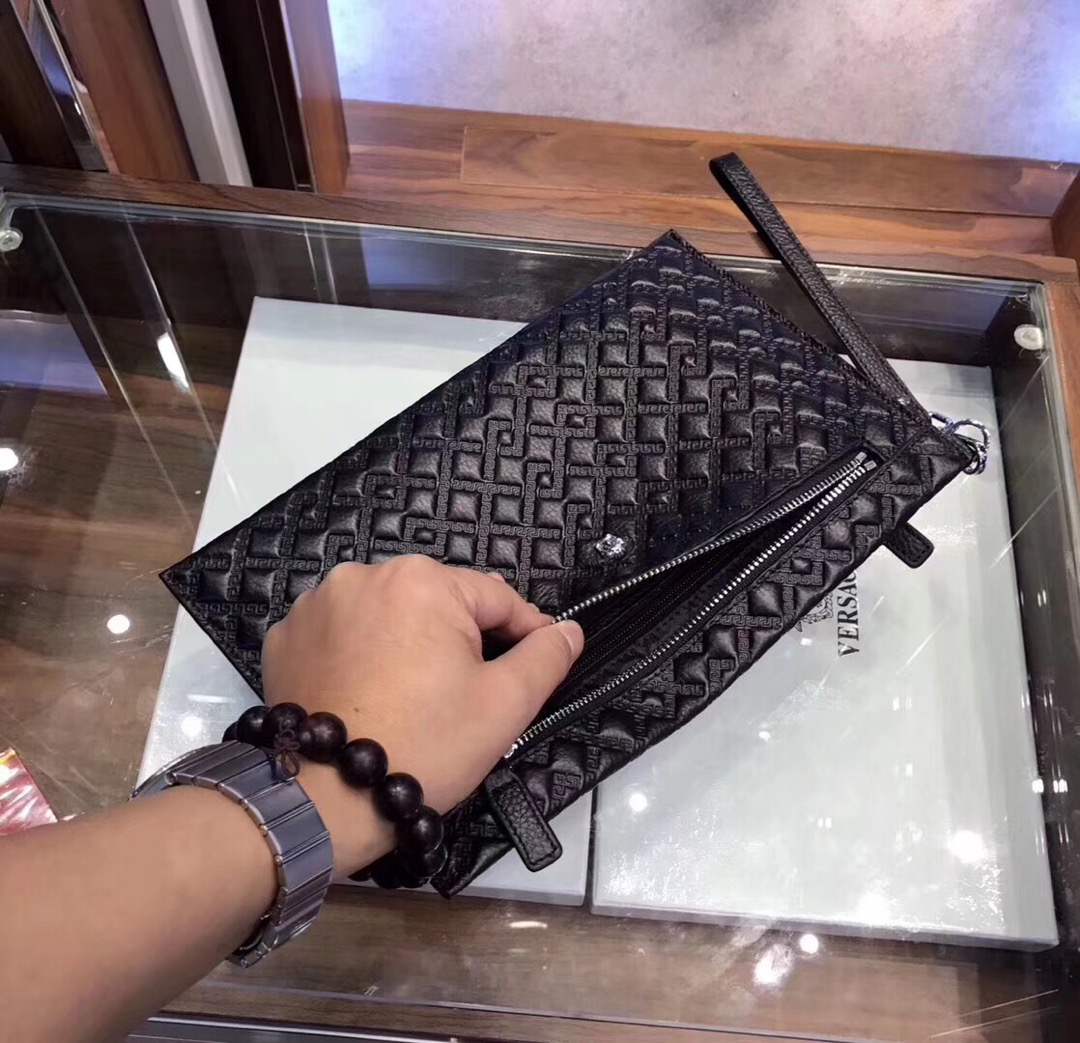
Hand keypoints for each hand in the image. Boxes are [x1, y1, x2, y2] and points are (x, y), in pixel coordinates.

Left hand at [261, 557, 583, 874]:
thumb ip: (545, 657)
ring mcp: (316, 605)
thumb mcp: (504, 704)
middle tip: (470, 693)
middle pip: (437, 605)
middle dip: (460, 641)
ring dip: (407, 644)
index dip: (525, 633)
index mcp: (422, 580)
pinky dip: (358, 656)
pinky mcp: (285, 638)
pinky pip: (340, 635)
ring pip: (387, 617)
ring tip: (416, 696)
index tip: (538, 662)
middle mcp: (363, 576)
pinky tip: (368, 695)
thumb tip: (568, 630)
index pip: (495, 598)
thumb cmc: (424, 746)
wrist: (323, 801)